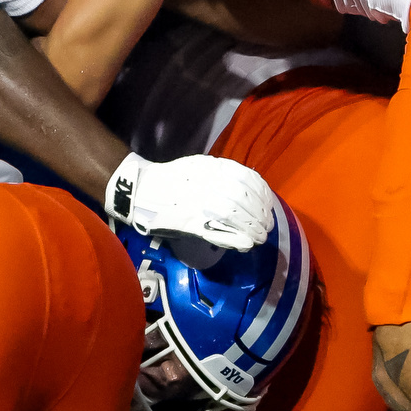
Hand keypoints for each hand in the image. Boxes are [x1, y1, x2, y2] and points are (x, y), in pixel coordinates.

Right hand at [103, 152, 278, 251]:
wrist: (141, 190)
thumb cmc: (172, 179)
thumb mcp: (199, 166)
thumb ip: (223, 173)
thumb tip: (251, 186)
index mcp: (210, 168)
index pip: (247, 179)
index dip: (263, 194)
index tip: (268, 205)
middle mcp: (206, 183)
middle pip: (244, 200)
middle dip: (261, 215)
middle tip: (267, 225)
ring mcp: (198, 203)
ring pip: (235, 216)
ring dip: (252, 229)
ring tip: (259, 236)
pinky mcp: (190, 223)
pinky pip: (219, 232)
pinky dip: (236, 239)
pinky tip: (246, 244)